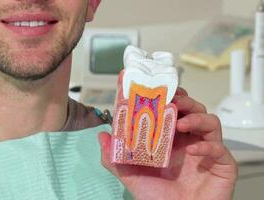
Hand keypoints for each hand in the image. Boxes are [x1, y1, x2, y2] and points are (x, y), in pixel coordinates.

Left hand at [98, 87, 237, 199]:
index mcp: (169, 139)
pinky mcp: (221, 165)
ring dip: (196, 117)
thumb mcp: (129, 175)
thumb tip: (101, 135)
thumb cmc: (157, 198)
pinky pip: (220, 148)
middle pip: (192, 109)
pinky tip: (194, 150)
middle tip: (171, 100)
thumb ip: (114, 157)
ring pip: (210, 121)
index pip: (169, 110)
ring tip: (181, 123)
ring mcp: (205, 151)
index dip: (163, 96)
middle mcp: (188, 141)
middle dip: (183, 100)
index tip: (151, 85)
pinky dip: (208, 145)